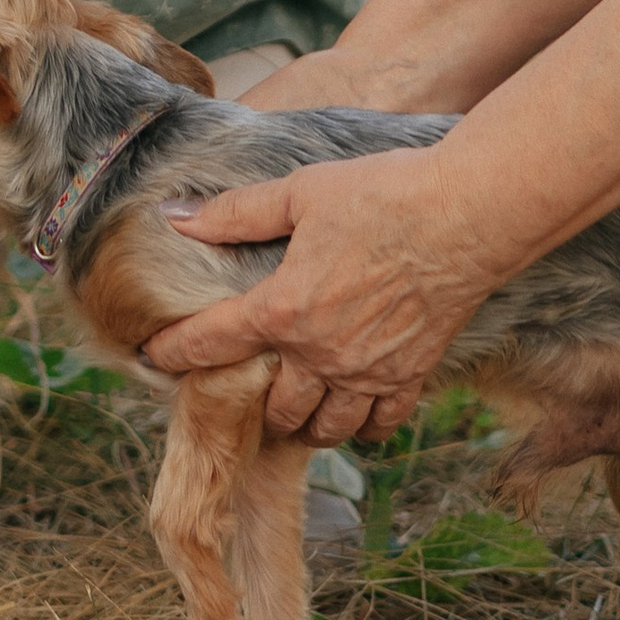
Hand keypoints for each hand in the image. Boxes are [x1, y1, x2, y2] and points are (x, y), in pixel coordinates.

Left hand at [139, 143, 498, 442]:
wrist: (466, 215)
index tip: (152, 357)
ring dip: (303, 423)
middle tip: (241, 389)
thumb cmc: (382, 195)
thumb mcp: (299, 192)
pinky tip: (353, 412)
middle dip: (250, 401)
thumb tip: (177, 217)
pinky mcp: (409, 376)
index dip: (174, 352)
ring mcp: (368, 373)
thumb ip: (236, 213)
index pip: (212, 343)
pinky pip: (378, 426)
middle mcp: (321, 354)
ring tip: (294, 409)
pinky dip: (361, 426)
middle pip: (272, 406)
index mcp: (285, 309)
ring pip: (323, 427)